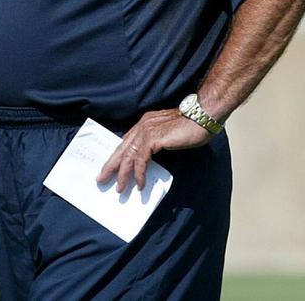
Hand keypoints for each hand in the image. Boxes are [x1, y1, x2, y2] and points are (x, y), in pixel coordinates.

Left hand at [97, 109, 213, 192]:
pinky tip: (140, 184)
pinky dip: (139, 173)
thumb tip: (150, 160)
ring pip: (128, 155)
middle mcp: (143, 125)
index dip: (118, 156)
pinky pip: (140, 159)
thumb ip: (158, 144)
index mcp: (145, 123)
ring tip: (121, 188)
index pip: (126, 142)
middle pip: (122, 148)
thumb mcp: (169, 136)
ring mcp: (146, 130)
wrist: (202, 117)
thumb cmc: (192, 127)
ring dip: (123, 174)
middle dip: (111, 165)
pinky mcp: (153, 138)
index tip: (112, 168)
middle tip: (102, 179)